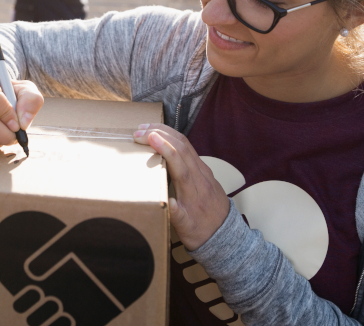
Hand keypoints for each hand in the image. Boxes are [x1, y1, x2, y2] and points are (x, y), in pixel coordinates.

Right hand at [133, 124, 229, 249]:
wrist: (224, 234)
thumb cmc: (201, 231)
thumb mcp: (186, 228)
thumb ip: (177, 215)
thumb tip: (167, 202)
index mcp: (194, 190)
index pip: (179, 163)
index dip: (165, 148)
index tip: (149, 137)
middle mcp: (200, 175)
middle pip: (182, 147)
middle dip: (160, 134)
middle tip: (138, 132)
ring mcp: (203, 170)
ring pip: (186, 144)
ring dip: (166, 132)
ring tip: (146, 128)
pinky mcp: (203, 169)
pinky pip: (188, 147)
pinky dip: (172, 138)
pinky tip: (162, 137)